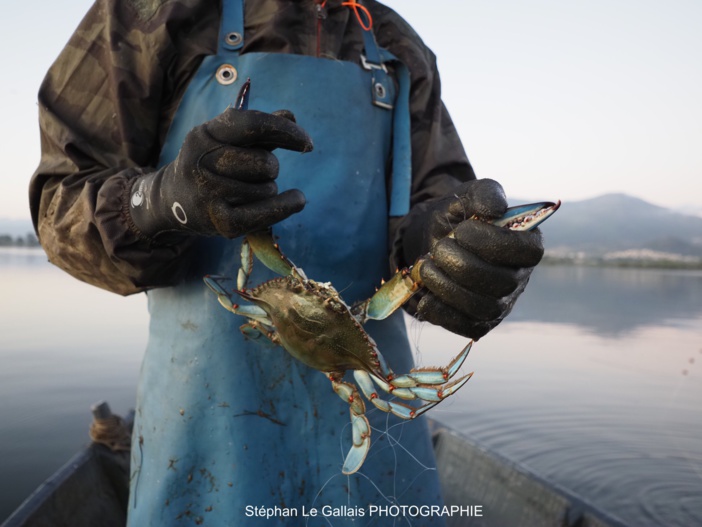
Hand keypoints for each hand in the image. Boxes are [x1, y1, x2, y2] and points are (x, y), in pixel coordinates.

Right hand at [128, 108, 312, 239]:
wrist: (171, 202)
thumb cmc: (210, 164)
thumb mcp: (227, 141)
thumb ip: (260, 130)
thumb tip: (291, 116)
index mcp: (205, 134)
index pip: (252, 125)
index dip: (285, 131)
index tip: (307, 143)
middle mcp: (202, 162)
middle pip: (265, 163)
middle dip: (270, 168)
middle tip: (258, 173)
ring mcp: (209, 194)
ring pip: (268, 188)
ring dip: (268, 189)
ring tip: (249, 190)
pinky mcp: (220, 222)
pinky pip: (266, 213)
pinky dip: (286, 205)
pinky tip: (297, 199)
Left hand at [402, 179, 543, 339]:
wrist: (433, 241)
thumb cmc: (458, 218)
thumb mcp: (469, 195)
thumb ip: (485, 193)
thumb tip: (496, 208)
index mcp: (527, 244)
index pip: (527, 251)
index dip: (493, 242)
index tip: (462, 230)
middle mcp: (519, 278)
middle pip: (501, 282)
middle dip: (462, 264)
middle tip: (439, 248)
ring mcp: (501, 304)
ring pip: (483, 307)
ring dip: (448, 287)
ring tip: (427, 267)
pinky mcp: (479, 322)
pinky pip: (466, 326)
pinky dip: (442, 313)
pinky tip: (425, 296)